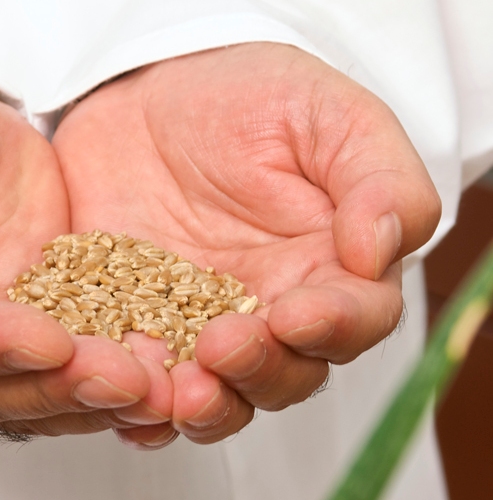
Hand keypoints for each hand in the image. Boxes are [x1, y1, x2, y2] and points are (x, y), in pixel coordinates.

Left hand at [53, 43, 440, 445]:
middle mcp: (267, 310)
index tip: (297, 314)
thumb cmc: (250, 96)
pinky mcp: (134, 323)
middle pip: (283, 375)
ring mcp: (197, 324)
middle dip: (257, 373)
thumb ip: (375, 177)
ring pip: (213, 393)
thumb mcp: (325, 113)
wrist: (151, 92)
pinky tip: (119, 402)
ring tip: (172, 394)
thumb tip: (380, 250)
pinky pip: (138, 378)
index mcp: (327, 268)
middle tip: (221, 349)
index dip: (334, 327)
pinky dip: (133, 402)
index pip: (353, 320)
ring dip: (198, 406)